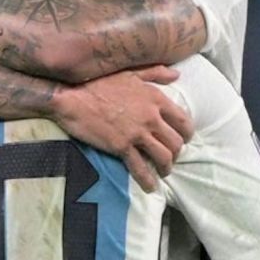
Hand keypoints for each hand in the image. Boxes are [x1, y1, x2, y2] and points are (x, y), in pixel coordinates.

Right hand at [50, 65, 193, 191]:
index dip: (186, 133)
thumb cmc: (99, 81)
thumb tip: (176, 74)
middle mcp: (151, 117)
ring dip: (166, 167)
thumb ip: (155, 73)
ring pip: (163, 156)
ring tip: (162, 172)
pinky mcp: (121, 147)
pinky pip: (140, 168)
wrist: (73, 96)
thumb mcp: (131, 72)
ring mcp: (137, 133)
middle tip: (170, 157)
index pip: (183, 120)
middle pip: (176, 142)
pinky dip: (148, 180)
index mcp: (156, 99)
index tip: (183, 139)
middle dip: (176, 153)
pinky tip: (149, 187)